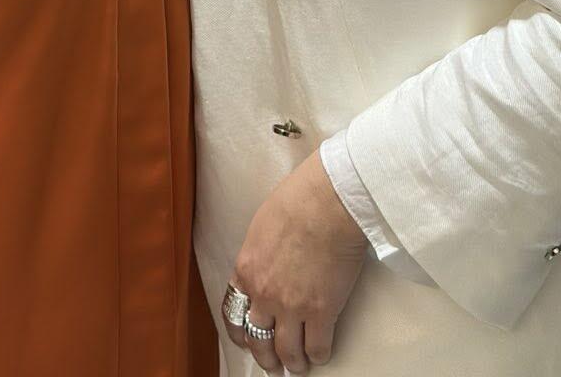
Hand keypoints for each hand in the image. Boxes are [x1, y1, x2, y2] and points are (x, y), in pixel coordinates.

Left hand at [225, 150, 367, 371]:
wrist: (326, 202)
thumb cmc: (297, 201)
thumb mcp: (262, 227)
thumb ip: (259, 254)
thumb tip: (267, 264)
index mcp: (246, 270)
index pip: (234, 313)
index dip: (240, 333)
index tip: (246, 340)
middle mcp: (264, 295)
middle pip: (258, 339)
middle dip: (265, 357)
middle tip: (273, 364)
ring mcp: (292, 307)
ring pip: (287, 352)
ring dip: (294, 363)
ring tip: (300, 365)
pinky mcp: (322, 312)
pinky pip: (318, 348)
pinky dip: (319, 355)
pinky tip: (321, 353)